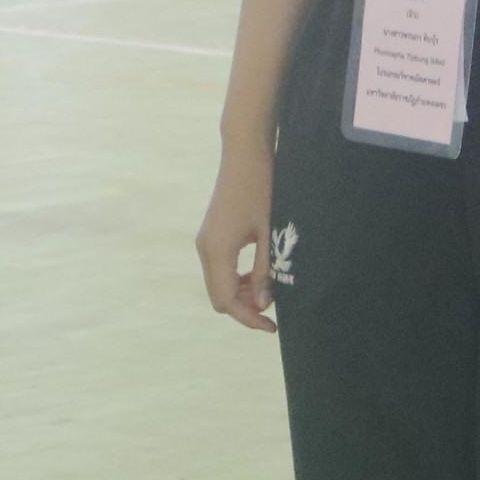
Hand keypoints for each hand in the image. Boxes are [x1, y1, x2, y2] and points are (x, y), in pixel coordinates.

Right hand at [197, 139, 281, 332]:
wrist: (246, 153)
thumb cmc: (262, 189)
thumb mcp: (269, 232)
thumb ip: (266, 270)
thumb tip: (263, 304)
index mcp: (217, 251)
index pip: (226, 301)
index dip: (248, 318)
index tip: (272, 326)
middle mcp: (205, 249)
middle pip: (219, 297)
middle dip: (244, 308)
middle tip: (274, 310)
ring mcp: (205, 241)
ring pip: (218, 284)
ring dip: (241, 293)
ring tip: (270, 289)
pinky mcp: (211, 235)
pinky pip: (220, 269)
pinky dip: (236, 278)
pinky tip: (258, 273)